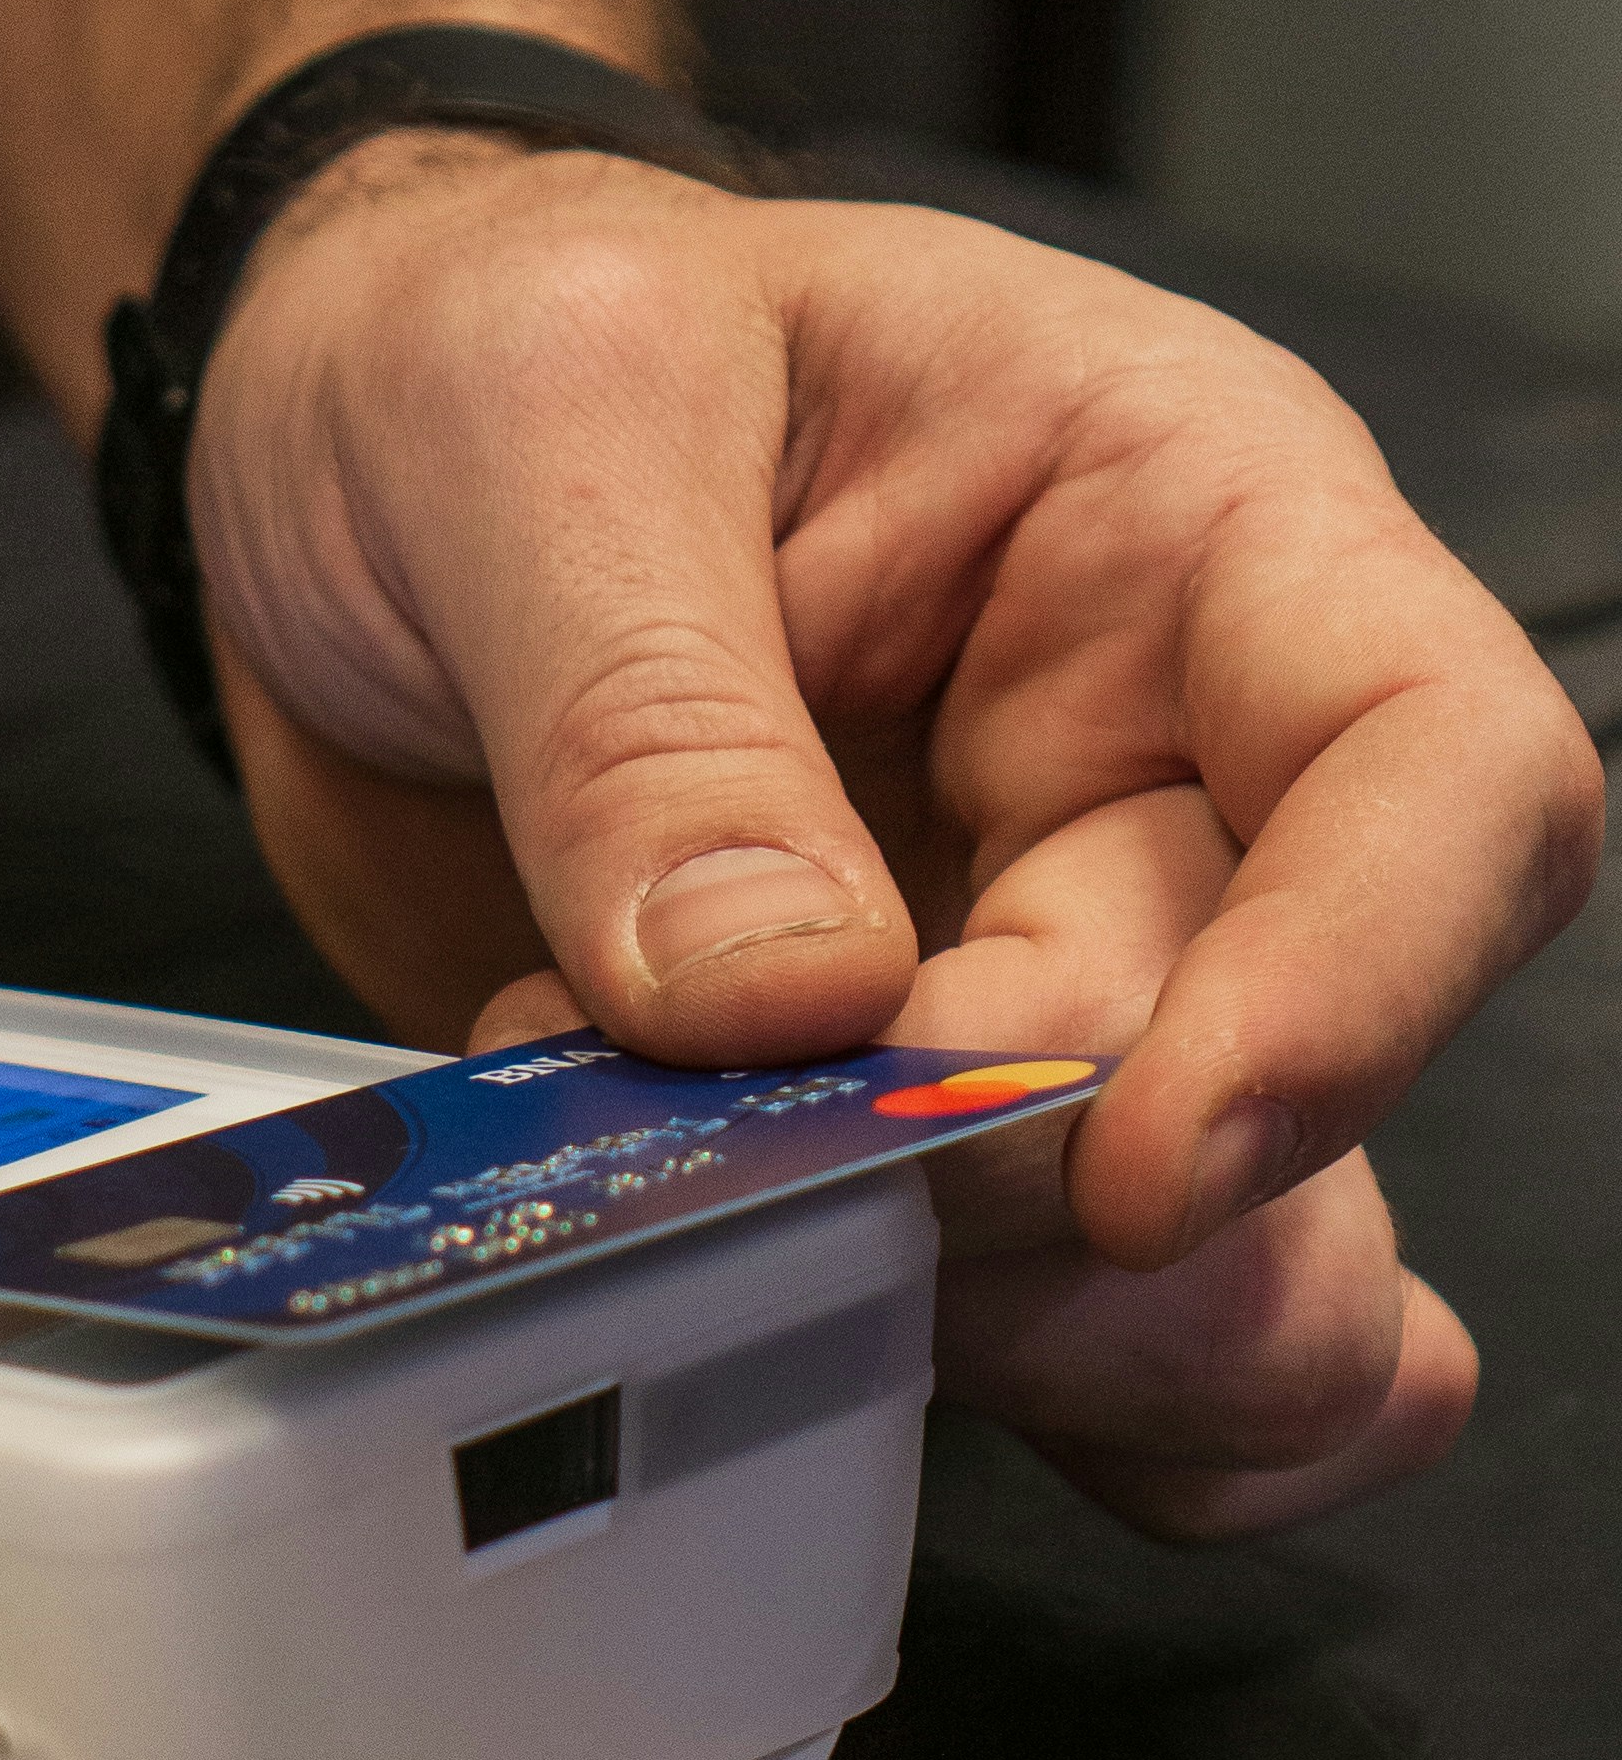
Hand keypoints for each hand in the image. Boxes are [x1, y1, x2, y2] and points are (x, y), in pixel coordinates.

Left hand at [186, 143, 1604, 1533]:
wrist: (325, 462)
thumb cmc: (477, 341)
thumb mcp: (535, 415)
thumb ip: (650, 712)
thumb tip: (784, 1005)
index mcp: (1178, 522)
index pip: (1435, 770)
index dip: (1353, 995)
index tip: (1135, 1165)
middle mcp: (1175, 769)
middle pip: (1291, 1084)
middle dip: (1052, 1213)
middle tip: (784, 1188)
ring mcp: (1060, 976)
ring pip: (1241, 1271)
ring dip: (1046, 1357)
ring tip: (765, 1266)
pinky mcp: (918, 1140)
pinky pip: (1077, 1342)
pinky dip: (1014, 1417)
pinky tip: (862, 1391)